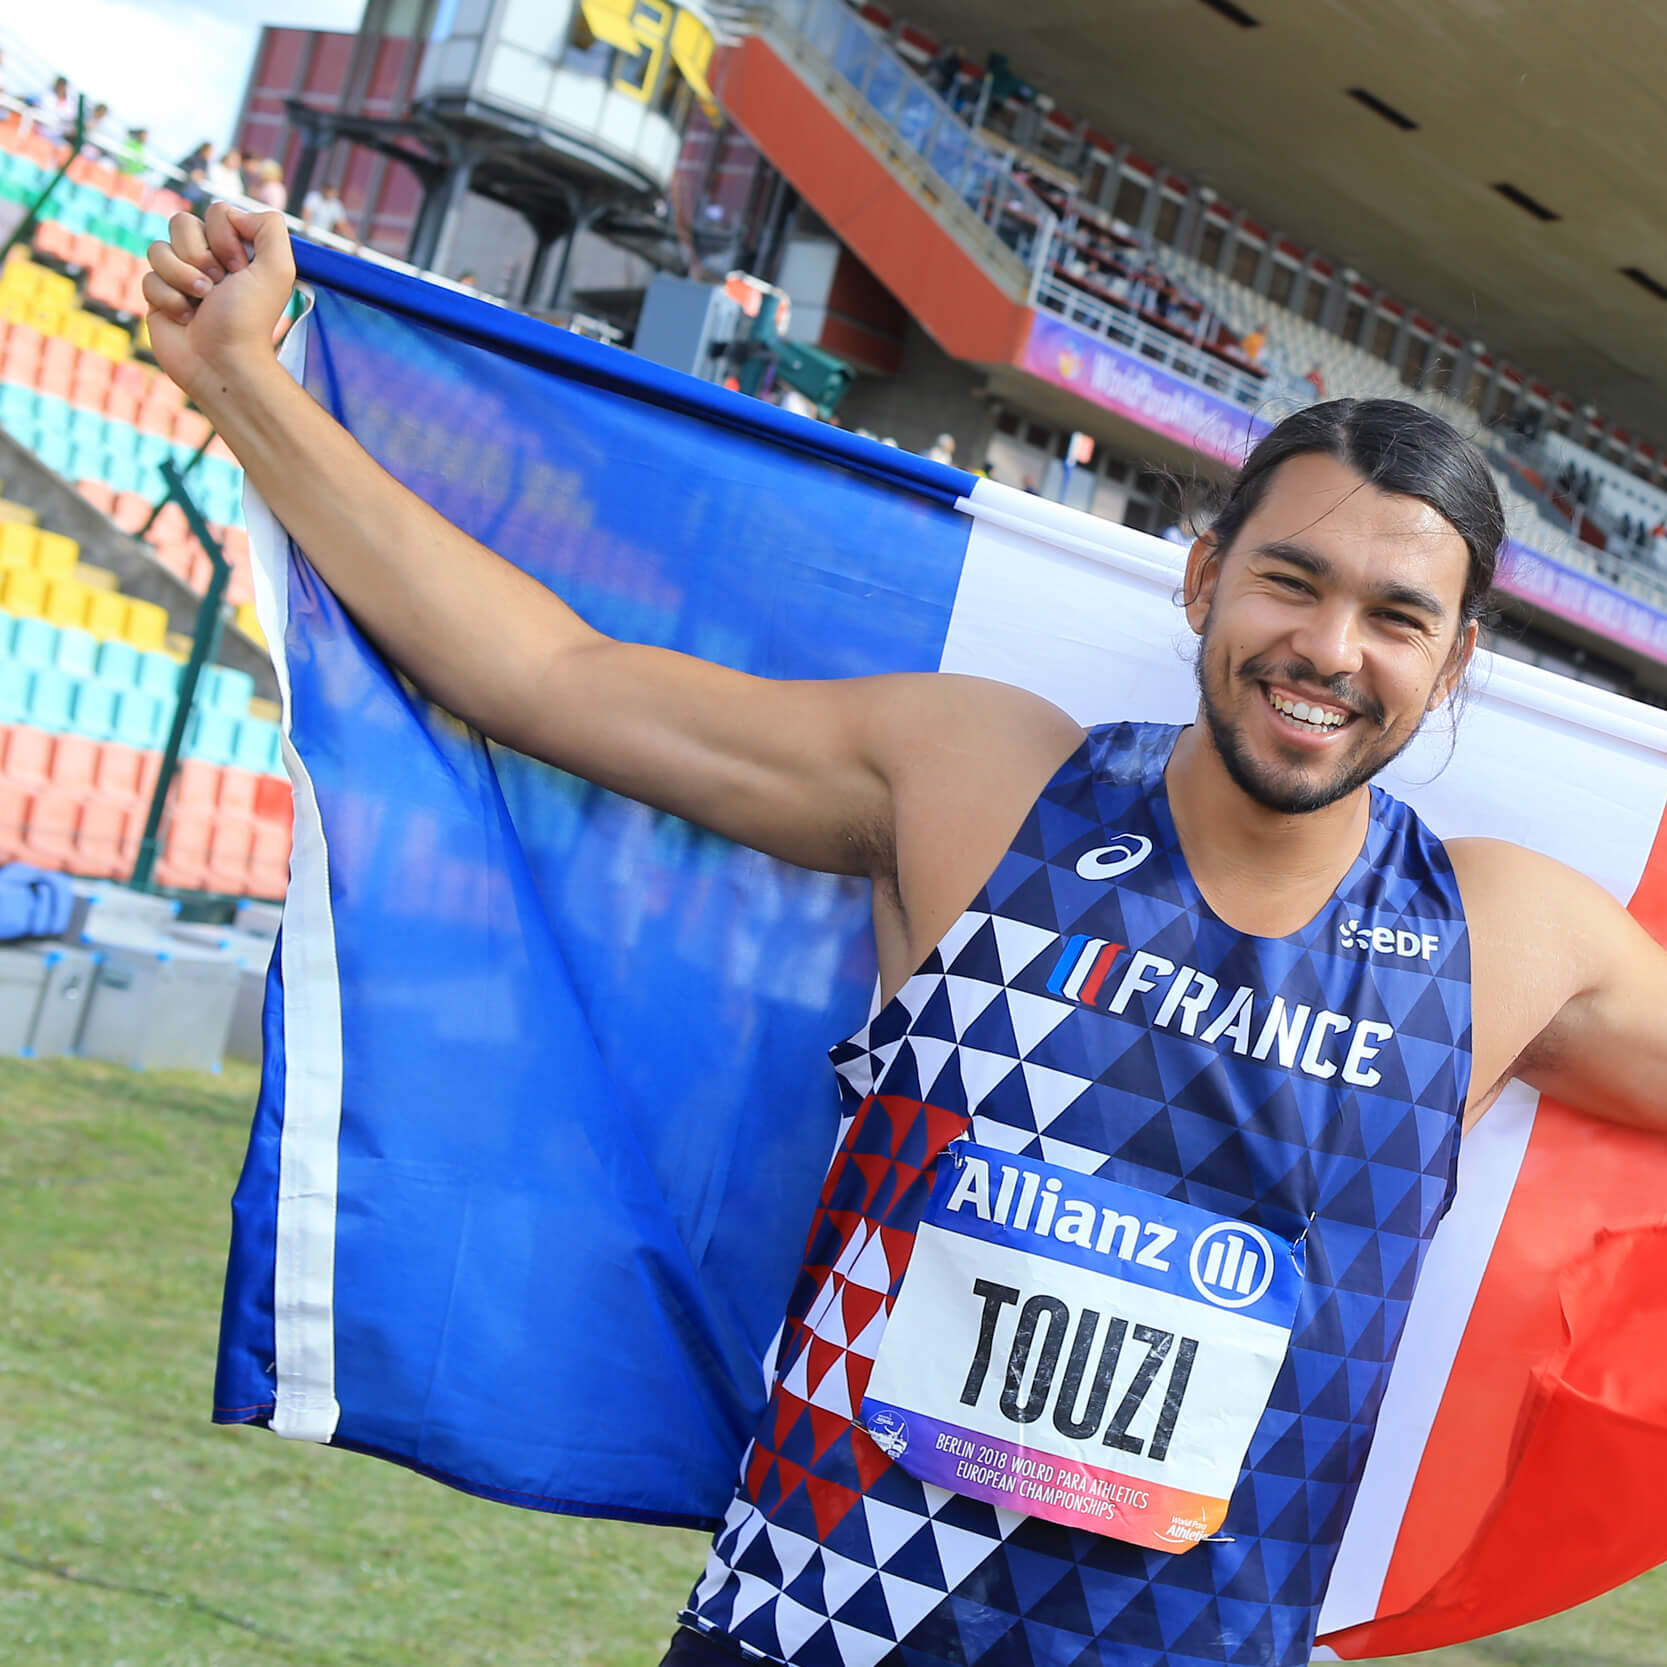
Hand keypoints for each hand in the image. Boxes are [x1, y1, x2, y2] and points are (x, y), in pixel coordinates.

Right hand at [143, 203, 295, 409]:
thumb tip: (232, 213)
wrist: (223, 363)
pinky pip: (148, 277)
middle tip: (218, 288)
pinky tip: (186, 319)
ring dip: (182, 278)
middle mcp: (209, 260)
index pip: (216, 212)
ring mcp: (180, 276)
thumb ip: (269, 227)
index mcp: (237, 251)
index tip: (240, 270)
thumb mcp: (277, 269)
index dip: (224, 238)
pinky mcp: (159, 296)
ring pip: (158, 248)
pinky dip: (168, 299)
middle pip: (181, 223)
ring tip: (202, 304)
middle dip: (200, 256)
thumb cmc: (249, 319)